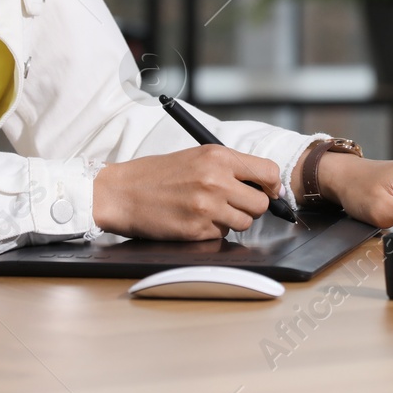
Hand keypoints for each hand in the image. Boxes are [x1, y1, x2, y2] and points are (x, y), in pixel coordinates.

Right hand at [92, 146, 280, 239]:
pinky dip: (212, 231)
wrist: (121, 192)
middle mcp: (216, 180)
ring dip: (232, 221)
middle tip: (234, 204)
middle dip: (252, 207)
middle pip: (261, 204)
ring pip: (245, 223)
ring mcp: (207, 207)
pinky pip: (221, 235)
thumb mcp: (197, 157)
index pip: (269, 172)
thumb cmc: (157, 174)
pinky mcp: (197, 230)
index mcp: (219, 157)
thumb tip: (264, 184)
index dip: (271, 186)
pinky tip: (193, 219)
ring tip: (208, 210)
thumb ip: (230, 167)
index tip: (267, 191)